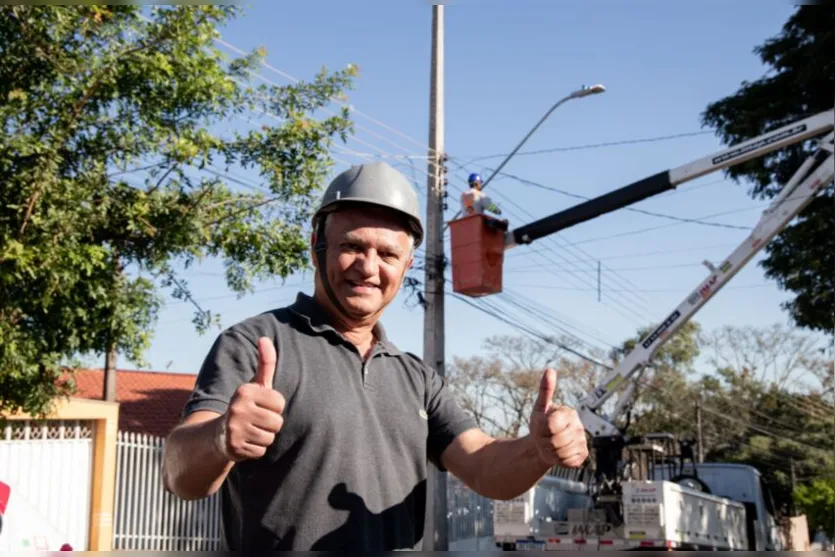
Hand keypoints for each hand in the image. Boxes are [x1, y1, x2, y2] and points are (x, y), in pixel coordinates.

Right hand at [217, 337, 284, 461]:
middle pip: (277, 422)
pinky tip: (245, 442)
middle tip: (255, 421)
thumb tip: (265, 338)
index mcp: (245, 391)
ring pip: (270, 437)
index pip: (280, 403)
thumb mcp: (256, 385)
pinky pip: (261, 451)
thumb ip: (265, 363)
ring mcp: (234, 429)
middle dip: (270, 424)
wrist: (219, 435)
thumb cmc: (246, 406)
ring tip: (251, 431)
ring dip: (264, 437)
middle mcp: (237, 408)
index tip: (261, 406)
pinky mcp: (234, 447)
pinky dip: (256, 449)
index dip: (274, 407)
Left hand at [528, 368, 587, 467]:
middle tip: (545, 437)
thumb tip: (550, 370)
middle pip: (557, 441)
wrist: (541, 445)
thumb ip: (545, 390)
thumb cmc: (539, 424)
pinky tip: (558, 453)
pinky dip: (559, 460)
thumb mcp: (539, 407)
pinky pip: (568, 461)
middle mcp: (578, 426)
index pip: (552, 425)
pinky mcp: (583, 454)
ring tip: (550, 445)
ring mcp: (582, 441)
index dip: (543, 429)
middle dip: (546, 442)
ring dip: (551, 452)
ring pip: (562, 452)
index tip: (543, 425)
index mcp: (569, 413)